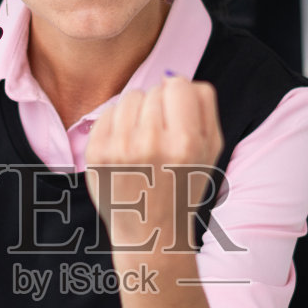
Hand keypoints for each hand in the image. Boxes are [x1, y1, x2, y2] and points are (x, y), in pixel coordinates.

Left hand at [84, 73, 222, 254]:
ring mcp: (119, 149)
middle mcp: (150, 145)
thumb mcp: (211, 149)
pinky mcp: (96, 153)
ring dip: (138, 112)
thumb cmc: (183, 185)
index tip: (179, 117)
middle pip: (154, 90)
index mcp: (184, 144)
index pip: (179, 85)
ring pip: (130, 97)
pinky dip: (118, 124)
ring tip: (144, 140)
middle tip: (162, 137)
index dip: (181, 97)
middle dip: (160, 108)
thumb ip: (203, 105)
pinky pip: (109, 112)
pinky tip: (126, 147)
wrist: (149, 230)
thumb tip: (177, 77)